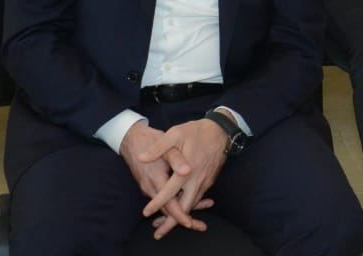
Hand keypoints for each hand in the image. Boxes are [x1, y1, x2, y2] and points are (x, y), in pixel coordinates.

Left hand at [137, 118, 229, 238]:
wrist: (222, 130)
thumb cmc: (197, 131)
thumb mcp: (175, 134)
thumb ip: (158, 148)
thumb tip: (141, 157)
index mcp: (187, 171)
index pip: (169, 193)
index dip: (157, 204)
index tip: (146, 212)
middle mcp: (197, 180)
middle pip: (185, 208)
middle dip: (172, 222)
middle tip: (159, 232)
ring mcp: (205, 182)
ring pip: (192, 205)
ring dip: (180, 216)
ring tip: (166, 224)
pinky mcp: (209, 181)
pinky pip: (198, 198)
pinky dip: (189, 206)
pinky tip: (181, 207)